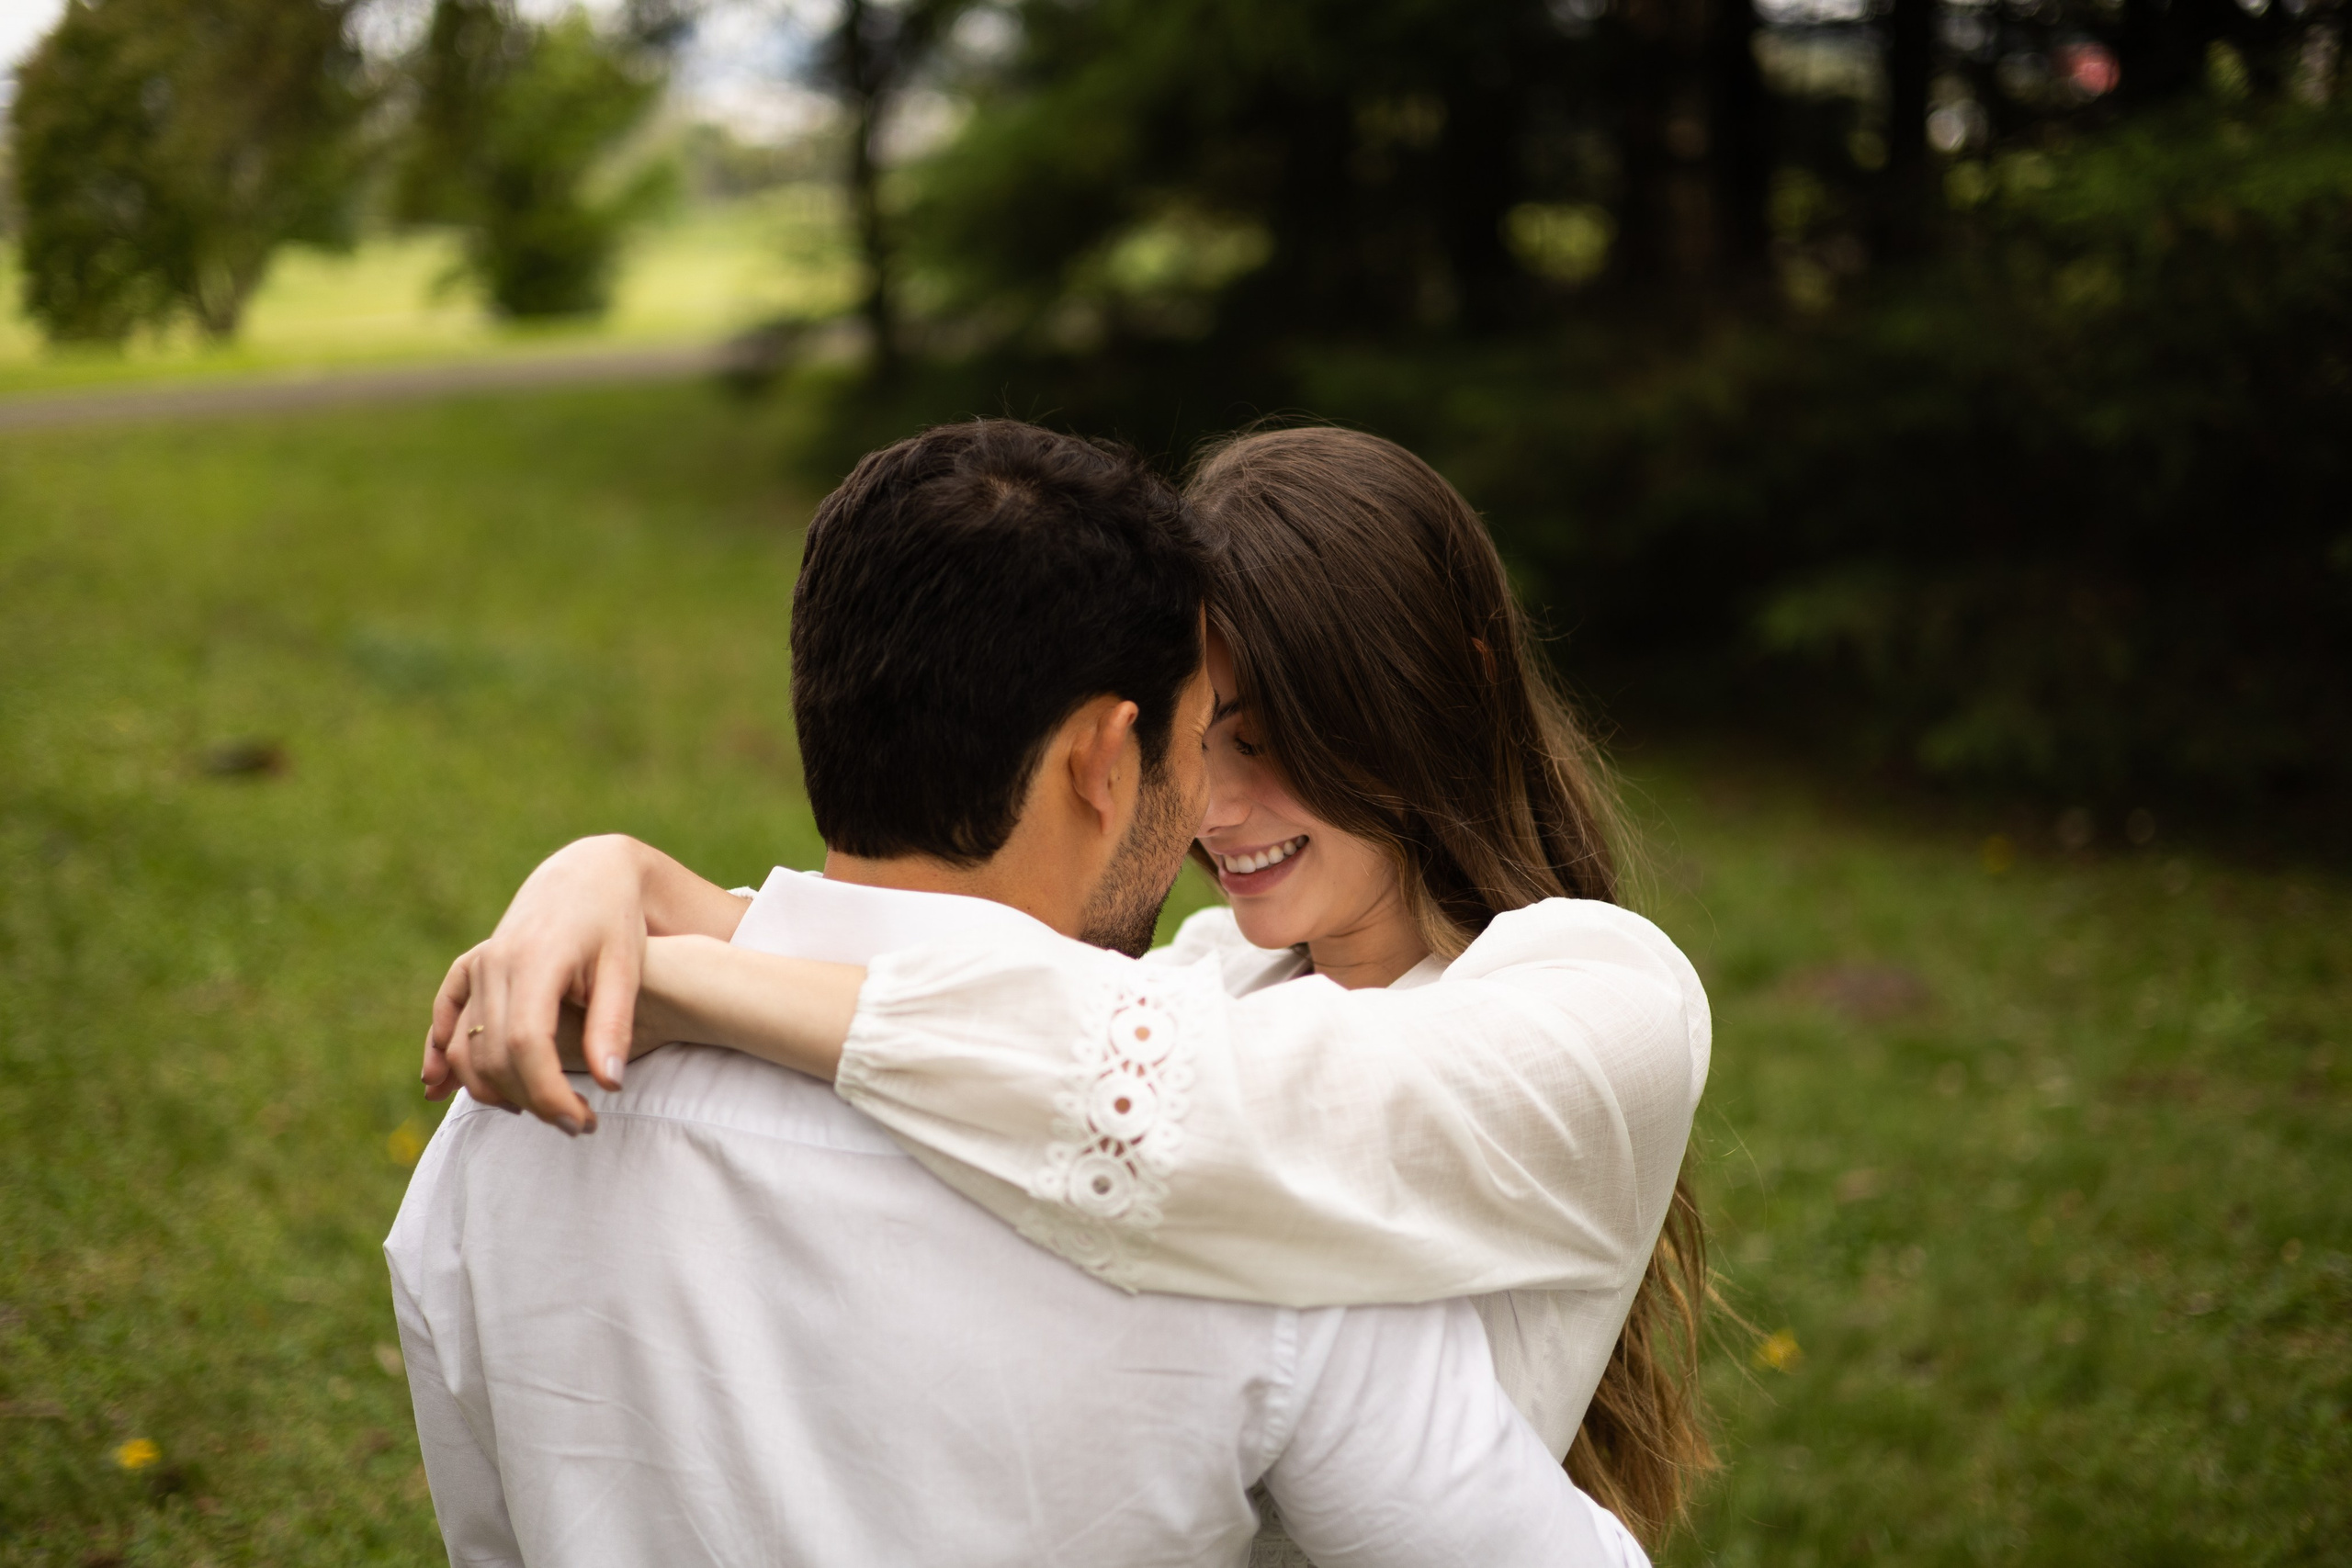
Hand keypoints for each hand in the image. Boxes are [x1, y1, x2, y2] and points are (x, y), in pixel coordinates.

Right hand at [422, 836, 655, 1133]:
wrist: (588, 874)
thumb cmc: (615, 922)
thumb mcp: (626, 967)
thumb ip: (614, 1024)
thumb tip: (611, 1085)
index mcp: (536, 960)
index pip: (526, 1044)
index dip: (548, 1092)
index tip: (580, 1122)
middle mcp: (497, 963)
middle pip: (494, 1053)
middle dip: (532, 1100)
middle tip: (576, 1125)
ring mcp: (479, 965)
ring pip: (466, 1044)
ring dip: (493, 1088)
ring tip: (541, 1110)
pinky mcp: (471, 968)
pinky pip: (445, 1015)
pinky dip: (440, 1052)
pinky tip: (438, 1085)